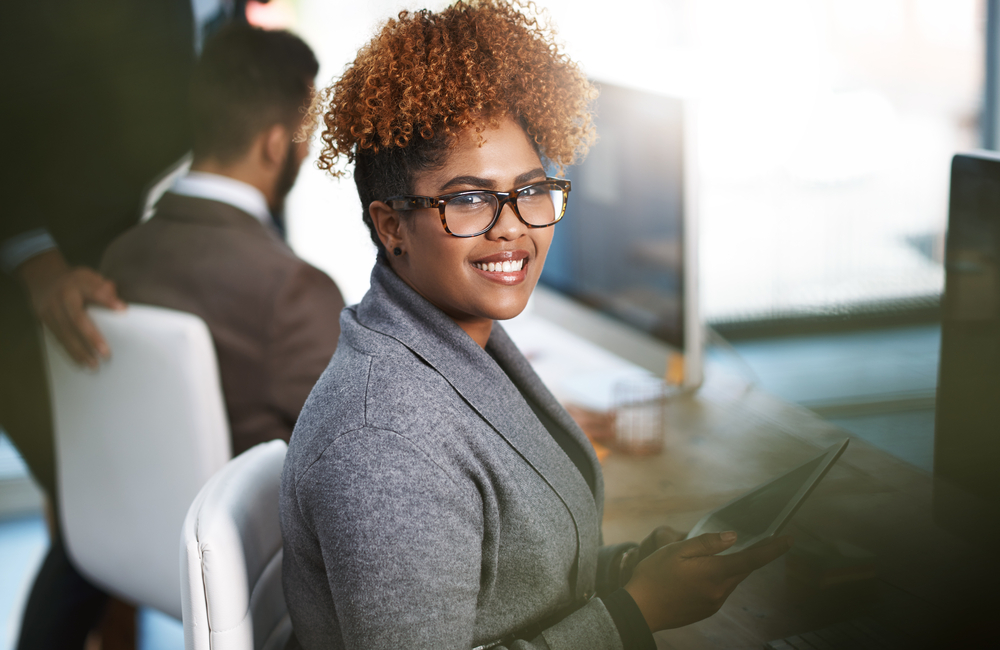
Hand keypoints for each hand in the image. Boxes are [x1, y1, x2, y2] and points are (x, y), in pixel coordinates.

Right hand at [18, 250, 124, 366]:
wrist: (43, 278)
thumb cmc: (76, 281)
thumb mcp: (90, 276)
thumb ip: (105, 288)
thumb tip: (119, 304)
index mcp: (77, 282)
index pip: (94, 290)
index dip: (107, 300)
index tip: (123, 309)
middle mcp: (61, 296)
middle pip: (76, 318)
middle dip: (91, 336)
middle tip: (105, 353)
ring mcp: (50, 309)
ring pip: (64, 332)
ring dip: (79, 350)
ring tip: (93, 365)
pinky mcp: (44, 320)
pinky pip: (57, 338)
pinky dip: (69, 351)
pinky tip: (79, 363)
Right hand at [624, 531, 791, 631]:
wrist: (639, 609)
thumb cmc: (653, 576)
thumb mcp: (677, 550)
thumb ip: (707, 543)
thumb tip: (733, 537)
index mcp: (714, 573)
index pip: (752, 559)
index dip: (773, 549)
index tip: (789, 539)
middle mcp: (719, 591)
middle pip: (742, 569)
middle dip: (748, 555)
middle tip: (755, 539)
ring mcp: (714, 603)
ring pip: (731, 579)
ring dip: (729, 567)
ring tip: (707, 558)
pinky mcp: (707, 610)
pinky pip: (720, 590)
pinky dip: (718, 578)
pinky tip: (699, 574)